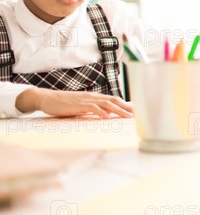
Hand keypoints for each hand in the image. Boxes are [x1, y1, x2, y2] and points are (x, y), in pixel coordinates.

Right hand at [15, 88, 133, 118]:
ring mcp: (86, 100)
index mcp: (95, 97)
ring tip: (127, 116)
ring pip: (106, 104)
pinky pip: (91, 108)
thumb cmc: (65, 104)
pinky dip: (100, 112)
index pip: (114, 99)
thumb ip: (93, 109)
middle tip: (136, 114)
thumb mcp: (82, 106)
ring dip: (118, 110)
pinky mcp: (78, 105)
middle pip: (114, 100)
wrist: (48, 98)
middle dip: (126, 107)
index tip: (135, 111)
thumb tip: (105, 114)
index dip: (125, 105)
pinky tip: (106, 117)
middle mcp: (93, 97)